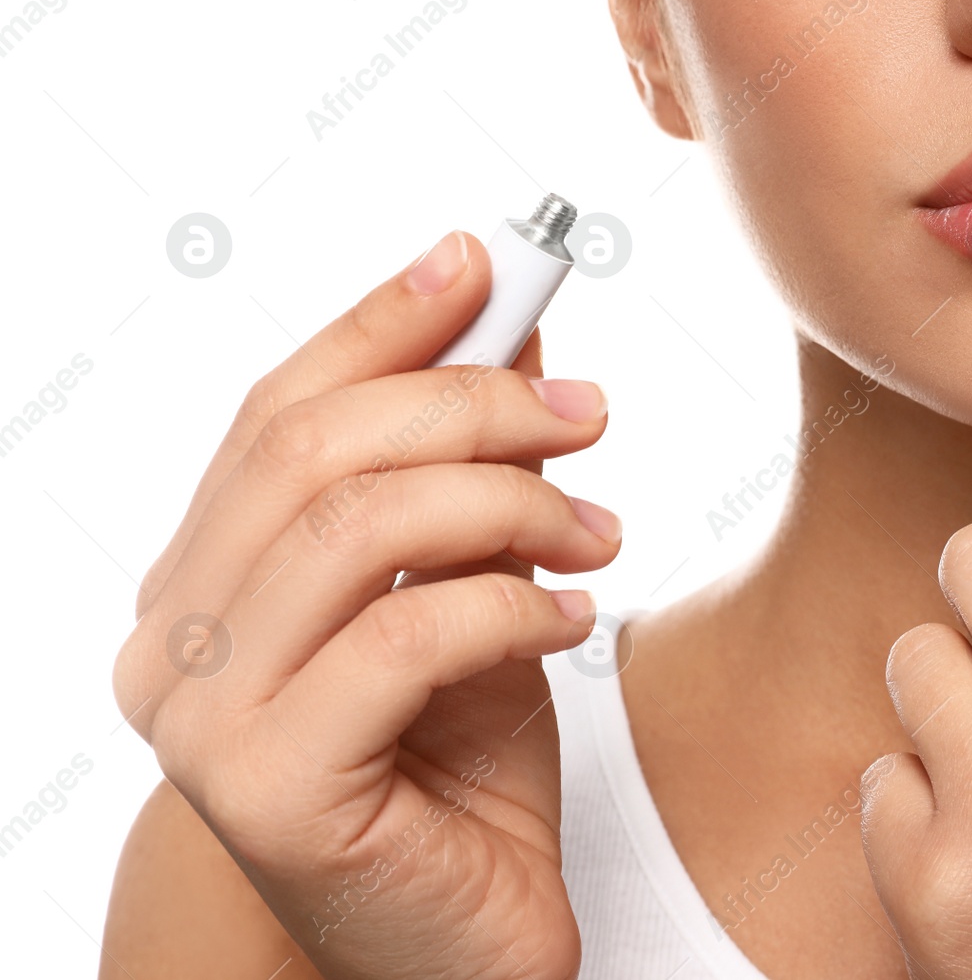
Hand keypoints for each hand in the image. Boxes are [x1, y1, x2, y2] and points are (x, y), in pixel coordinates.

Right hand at [112, 232, 620, 979]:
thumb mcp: (475, 589)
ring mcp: (203, 719)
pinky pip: (407, 636)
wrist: (465, 939)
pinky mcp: (267, 790)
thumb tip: (509, 323)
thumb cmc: (461, 770)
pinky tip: (574, 619)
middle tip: (590, 411)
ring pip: (358, 525)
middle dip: (474, 403)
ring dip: (509, 501)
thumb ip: (469, 469)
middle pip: (313, 449)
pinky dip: (514, 604)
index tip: (488, 259)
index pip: (275, 412)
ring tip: (598, 529)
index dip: (383, 323)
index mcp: (203, 581)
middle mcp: (173, 642)